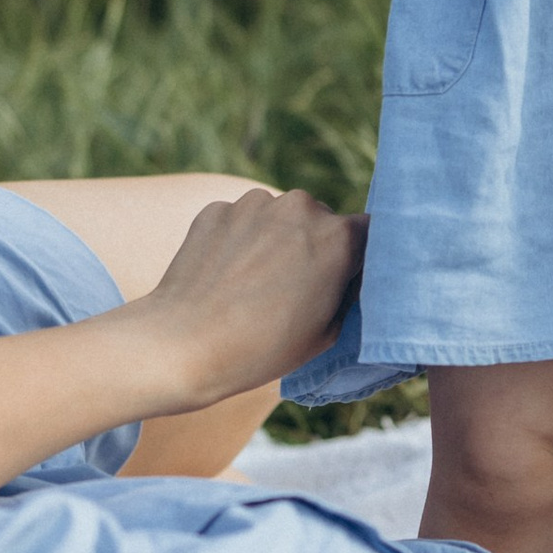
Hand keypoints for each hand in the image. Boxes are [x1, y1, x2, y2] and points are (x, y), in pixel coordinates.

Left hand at [141, 187, 364, 406]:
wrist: (184, 344)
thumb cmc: (262, 348)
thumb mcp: (327, 334)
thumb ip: (348, 294)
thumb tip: (349, 277)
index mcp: (339, 237)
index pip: (368, 232)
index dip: (358, 257)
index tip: (345, 280)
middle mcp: (301, 207)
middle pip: (320, 220)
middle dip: (313, 246)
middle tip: (295, 288)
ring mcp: (254, 203)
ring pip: (277, 217)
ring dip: (274, 240)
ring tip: (253, 285)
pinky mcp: (217, 209)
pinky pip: (239, 221)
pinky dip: (237, 241)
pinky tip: (225, 278)